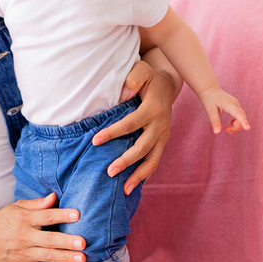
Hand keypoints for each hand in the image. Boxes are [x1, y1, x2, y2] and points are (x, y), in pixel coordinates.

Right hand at [0, 193, 85, 261]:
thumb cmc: (0, 221)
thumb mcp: (14, 208)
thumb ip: (36, 204)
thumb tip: (55, 197)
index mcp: (23, 219)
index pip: (45, 216)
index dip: (61, 215)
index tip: (77, 214)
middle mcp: (23, 236)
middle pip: (48, 239)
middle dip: (66, 241)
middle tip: (83, 242)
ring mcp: (22, 254)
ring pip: (47, 256)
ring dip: (65, 258)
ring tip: (82, 259)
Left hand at [94, 60, 175, 193]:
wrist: (167, 84)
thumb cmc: (148, 77)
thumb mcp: (142, 71)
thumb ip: (133, 79)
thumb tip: (123, 95)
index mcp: (153, 108)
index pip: (131, 123)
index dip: (113, 132)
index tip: (95, 141)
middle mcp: (161, 125)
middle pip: (143, 147)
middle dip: (126, 161)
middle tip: (109, 172)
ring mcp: (164, 136)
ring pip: (153, 160)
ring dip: (139, 176)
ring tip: (124, 190)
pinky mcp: (162, 142)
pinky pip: (155, 161)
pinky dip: (146, 174)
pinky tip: (134, 186)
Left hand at [197, 87, 249, 133]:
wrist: (210, 89)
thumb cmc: (209, 99)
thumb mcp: (209, 110)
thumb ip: (214, 120)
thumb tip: (217, 132)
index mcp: (229, 103)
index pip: (238, 113)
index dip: (243, 121)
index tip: (247, 128)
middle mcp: (235, 103)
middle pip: (241, 117)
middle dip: (236, 127)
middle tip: (226, 130)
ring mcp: (236, 104)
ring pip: (241, 117)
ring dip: (236, 126)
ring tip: (227, 129)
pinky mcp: (235, 106)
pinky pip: (240, 116)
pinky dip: (236, 122)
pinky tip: (230, 125)